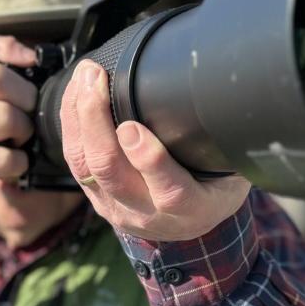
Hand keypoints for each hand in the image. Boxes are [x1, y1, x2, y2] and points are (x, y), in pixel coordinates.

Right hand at [0, 32, 36, 271]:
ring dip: (24, 129)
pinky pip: (5, 158)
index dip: (7, 45)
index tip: (30, 60)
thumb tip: (28, 71)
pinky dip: (20, 163)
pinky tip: (14, 166)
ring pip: (3, 115)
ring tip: (20, 141)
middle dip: (24, 93)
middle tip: (27, 112)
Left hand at [61, 60, 250, 242]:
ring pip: (87, 167)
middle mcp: (149, 214)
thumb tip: (231, 97)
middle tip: (95, 79)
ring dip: (79, 119)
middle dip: (97, 122)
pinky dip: (71, 125)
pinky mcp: (97, 199)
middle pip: (112, 173)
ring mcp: (118, 208)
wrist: (191, 226)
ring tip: (83, 78)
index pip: (169, 191)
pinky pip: (77, 163)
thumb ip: (226, 149)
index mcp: (192, 209)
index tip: (131, 127)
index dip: (148, 160)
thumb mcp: (233, 174)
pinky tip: (74, 95)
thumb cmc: (215, 187)